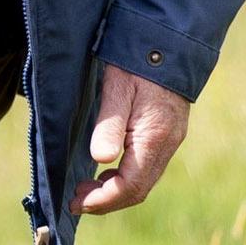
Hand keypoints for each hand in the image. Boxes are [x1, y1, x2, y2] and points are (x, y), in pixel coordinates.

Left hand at [72, 63, 188, 214]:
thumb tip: (100, 160)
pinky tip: (105, 170)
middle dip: (107, 200)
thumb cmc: (137, 62)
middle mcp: (167, 144)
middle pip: (139, 189)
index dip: (104, 200)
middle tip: (76, 200)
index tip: (77, 203)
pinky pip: (147, 166)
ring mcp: (170, 140)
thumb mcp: (116, 88)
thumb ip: (109, 125)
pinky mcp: (168, 133)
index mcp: (154, 137)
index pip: (131, 186)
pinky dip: (125, 176)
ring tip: (85, 188)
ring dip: (115, 190)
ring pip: (144, 180)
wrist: (167, 41)